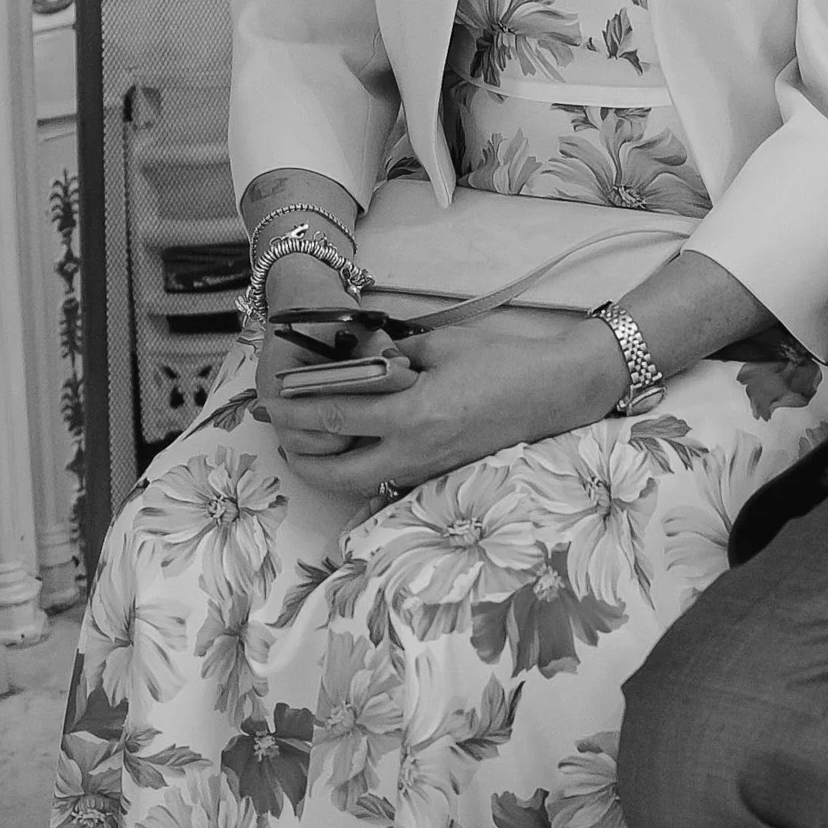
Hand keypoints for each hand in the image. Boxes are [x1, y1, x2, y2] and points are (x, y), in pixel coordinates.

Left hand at [260, 306, 629, 514]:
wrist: (554, 393)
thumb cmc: (503, 361)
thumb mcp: (442, 345)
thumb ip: (395, 358)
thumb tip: (365, 367)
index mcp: (411, 414)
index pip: (335, 416)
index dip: (297, 409)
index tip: (273, 400)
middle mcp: (414, 451)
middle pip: (337, 471)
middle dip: (302, 457)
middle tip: (283, 437)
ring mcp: (429, 468)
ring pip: (361, 482)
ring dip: (330, 467)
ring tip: (311, 443)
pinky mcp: (441, 473)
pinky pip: (388, 476)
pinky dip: (363, 465)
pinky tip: (356, 442)